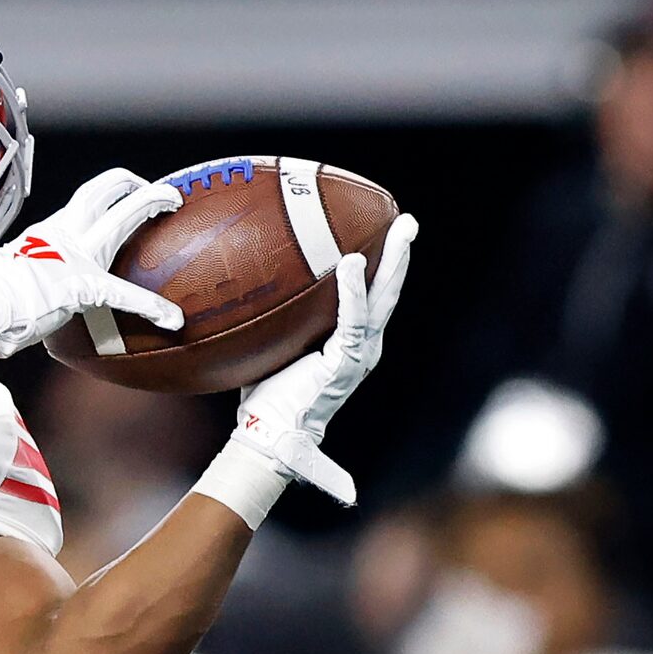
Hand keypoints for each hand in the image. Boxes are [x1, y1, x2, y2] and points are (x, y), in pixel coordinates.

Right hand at [0, 167, 183, 361]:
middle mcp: (61, 234)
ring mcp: (74, 256)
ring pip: (123, 214)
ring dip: (152, 203)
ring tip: (174, 203)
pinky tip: (172, 318)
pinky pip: (126, 292)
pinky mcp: (82, 285)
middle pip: (104, 190)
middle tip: (159, 194)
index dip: (106, 194)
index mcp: (43, 235)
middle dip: (133, 185)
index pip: (80, 203)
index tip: (120, 200)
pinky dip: (152, 306)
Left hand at [226, 214, 417, 506]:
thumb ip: (274, 319)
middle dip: (399, 255)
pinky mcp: (347, 363)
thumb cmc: (266, 393)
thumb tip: (245, 284)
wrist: (269, 434)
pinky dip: (353, 293)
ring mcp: (359, 354)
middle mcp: (361, 344)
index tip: (383, 231)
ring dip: (392, 264)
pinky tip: (352, 264)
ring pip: (381, 300)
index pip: (369, 296)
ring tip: (400, 230)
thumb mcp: (274, 346)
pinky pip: (352, 320)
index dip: (378, 265)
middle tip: (407, 219)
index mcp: (348, 341)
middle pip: (386, 292)